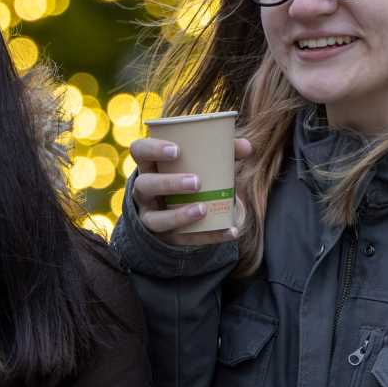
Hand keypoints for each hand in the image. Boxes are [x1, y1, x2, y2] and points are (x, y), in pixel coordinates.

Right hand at [128, 134, 252, 245]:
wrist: (177, 215)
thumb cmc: (189, 179)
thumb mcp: (200, 165)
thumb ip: (222, 154)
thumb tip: (248, 146)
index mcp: (150, 166)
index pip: (139, 150)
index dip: (152, 149)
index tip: (177, 150)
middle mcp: (144, 191)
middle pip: (145, 184)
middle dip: (169, 183)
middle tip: (196, 182)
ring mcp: (151, 216)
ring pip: (156, 219)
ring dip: (180, 215)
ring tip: (203, 209)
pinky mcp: (164, 238)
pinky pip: (182, 240)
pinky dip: (207, 236)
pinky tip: (229, 231)